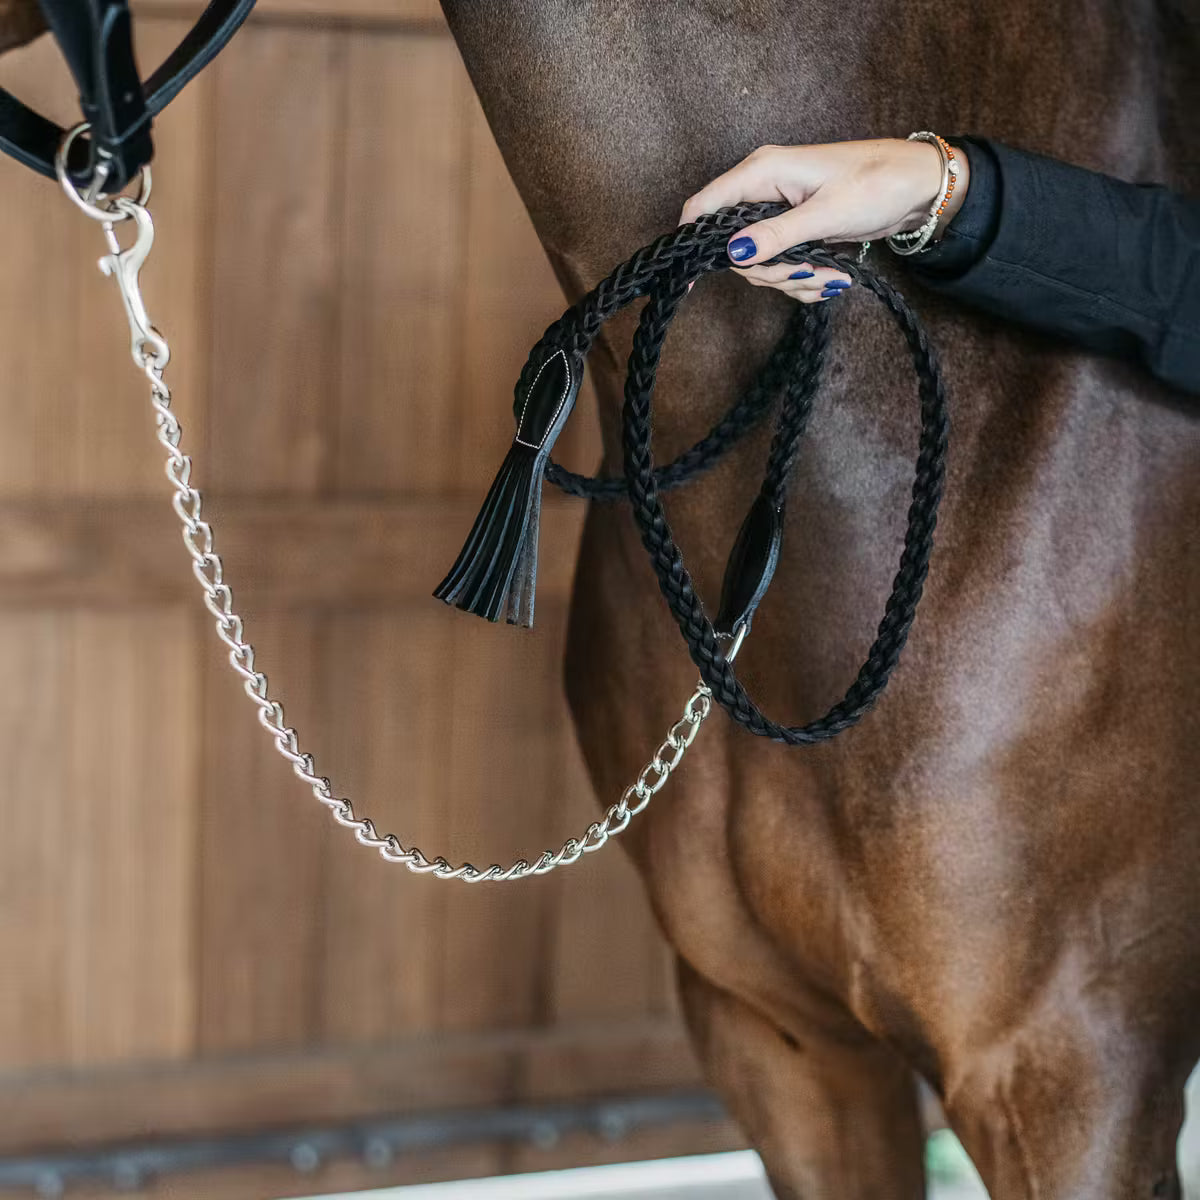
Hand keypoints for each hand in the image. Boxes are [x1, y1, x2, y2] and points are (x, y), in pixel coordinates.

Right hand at [678, 138, 968, 302]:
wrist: (918, 186)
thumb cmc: (878, 183)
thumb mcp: (826, 213)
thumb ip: (778, 236)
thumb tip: (734, 253)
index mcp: (763, 172)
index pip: (704, 205)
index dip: (691, 240)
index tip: (690, 279)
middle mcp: (763, 191)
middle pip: (735, 247)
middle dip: (771, 271)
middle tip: (809, 272)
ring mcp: (778, 213)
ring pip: (761, 264)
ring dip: (793, 279)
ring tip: (831, 274)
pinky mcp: (793, 232)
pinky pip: (783, 267)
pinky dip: (804, 281)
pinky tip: (831, 278)